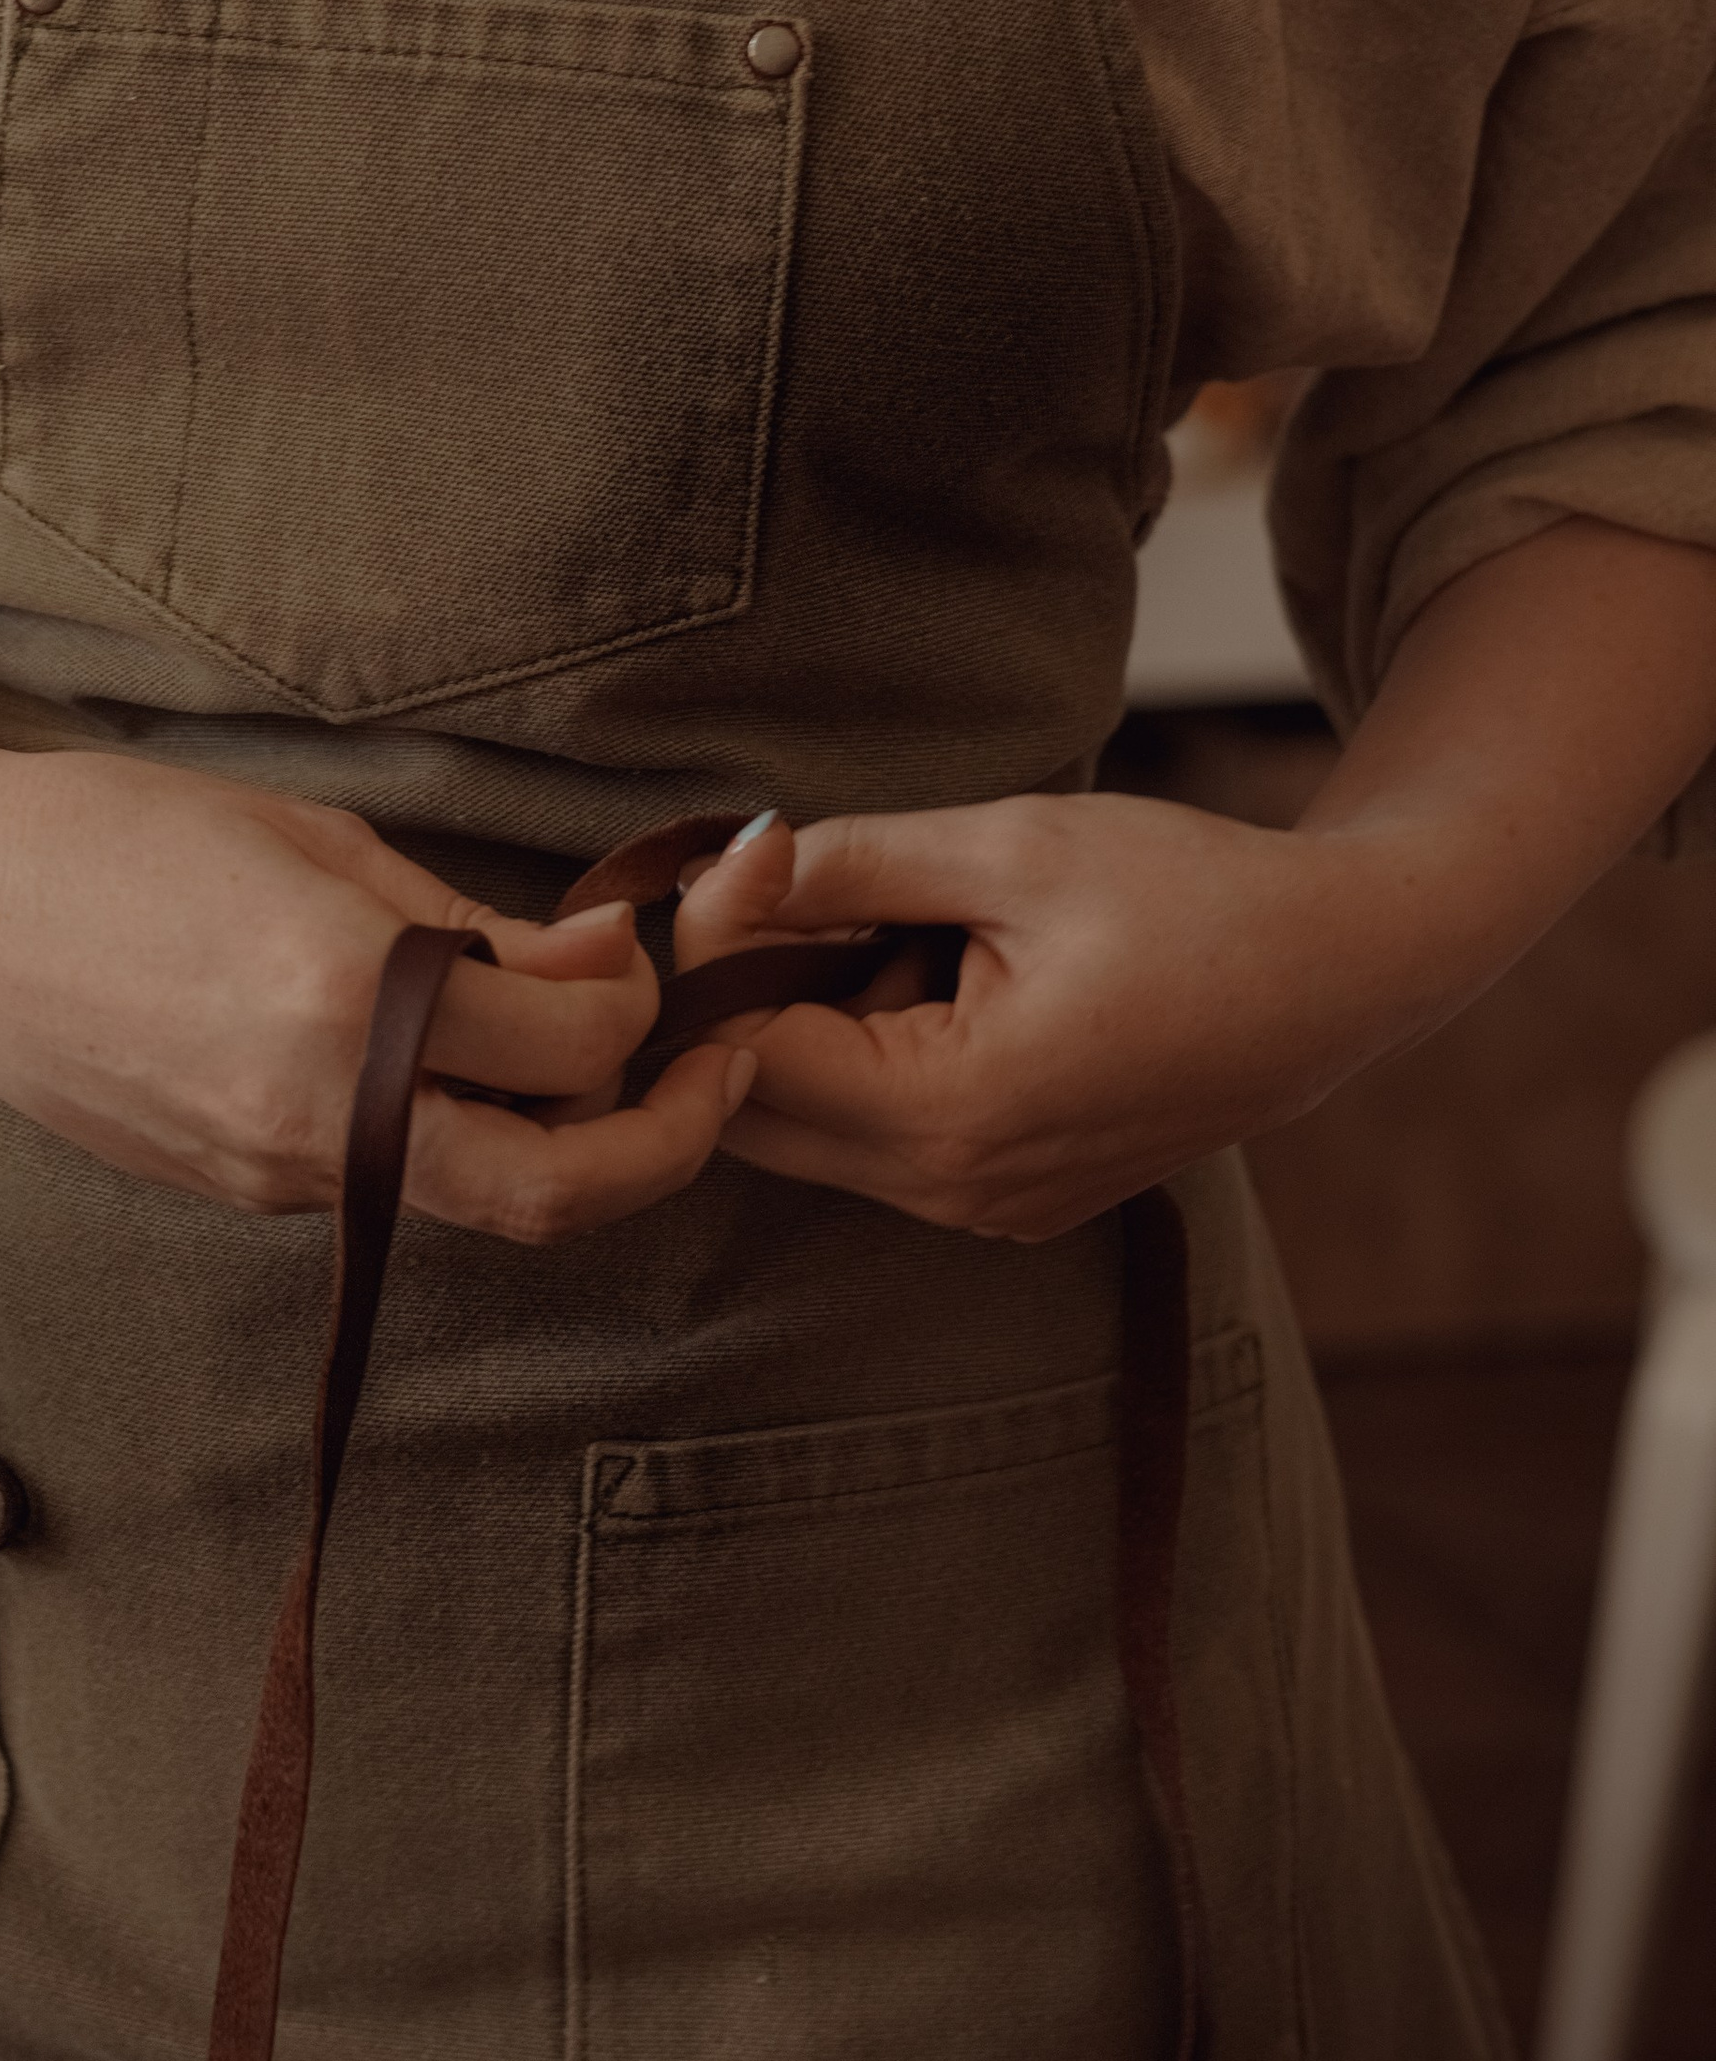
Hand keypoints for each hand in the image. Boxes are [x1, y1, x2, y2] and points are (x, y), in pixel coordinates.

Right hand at [0, 741, 753, 1243]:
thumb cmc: (114, 834)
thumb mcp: (314, 839)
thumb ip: (466, 923)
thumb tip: (598, 965)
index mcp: (346, 1002)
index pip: (574, 1050)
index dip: (642, 1007)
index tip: (645, 956)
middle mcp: (318, 1116)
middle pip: (555, 1195)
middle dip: (664, 1145)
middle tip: (711, 1074)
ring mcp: (272, 1173)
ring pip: (474, 1200)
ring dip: (562, 1146)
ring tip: (592, 1059)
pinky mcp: (235, 1191)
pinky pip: (385, 1183)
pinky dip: (455, 1138)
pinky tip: (454, 1063)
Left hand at [668, 789, 1450, 1242]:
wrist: (1341, 971)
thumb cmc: (1191, 896)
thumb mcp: (1009, 848)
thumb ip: (850, 864)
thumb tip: (725, 865)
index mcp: (954, 1114)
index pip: (745, 1060)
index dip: (719, 957)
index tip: (753, 865)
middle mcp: (961, 1193)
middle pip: (760, 1116)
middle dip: (759, 1004)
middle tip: (824, 893)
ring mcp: (991, 1212)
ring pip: (818, 1134)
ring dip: (826, 1032)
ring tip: (923, 935)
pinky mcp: (1015, 1203)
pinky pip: (888, 1143)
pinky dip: (884, 1063)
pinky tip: (959, 984)